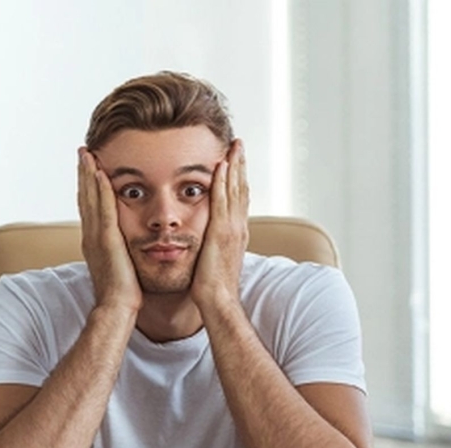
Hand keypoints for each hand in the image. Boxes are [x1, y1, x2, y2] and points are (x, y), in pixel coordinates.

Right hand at [77, 147, 141, 311]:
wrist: (117, 309)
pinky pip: (103, 209)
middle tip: (83, 151)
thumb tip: (126, 246)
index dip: (87, 186)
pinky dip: (99, 190)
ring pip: (90, 199)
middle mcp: (91, 236)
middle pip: (85, 197)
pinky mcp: (106, 240)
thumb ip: (119, 252)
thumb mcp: (120, 266)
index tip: (88, 167)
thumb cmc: (123, 293)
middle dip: (84, 173)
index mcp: (95, 241)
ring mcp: (96, 237)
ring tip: (87, 154)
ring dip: (88, 174)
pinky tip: (100, 173)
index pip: (89, 207)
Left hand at [191, 139, 248, 306]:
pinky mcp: (221, 233)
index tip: (236, 159)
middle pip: (241, 188)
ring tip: (233, 145)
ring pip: (234, 190)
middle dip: (240, 164)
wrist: (218, 302)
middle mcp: (238, 227)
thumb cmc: (213, 288)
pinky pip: (222, 201)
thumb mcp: (216, 260)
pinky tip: (220, 165)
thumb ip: (215, 245)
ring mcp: (232, 229)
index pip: (239, 199)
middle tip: (238, 142)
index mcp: (236, 233)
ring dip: (234, 166)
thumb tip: (209, 240)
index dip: (238, 178)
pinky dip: (222, 182)